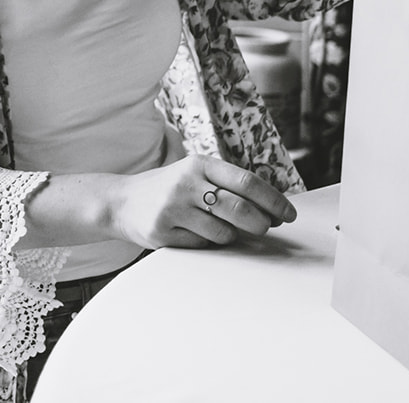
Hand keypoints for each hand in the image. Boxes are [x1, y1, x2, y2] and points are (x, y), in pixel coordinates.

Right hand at [108, 155, 295, 249]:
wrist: (120, 201)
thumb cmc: (168, 189)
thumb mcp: (194, 174)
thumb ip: (227, 186)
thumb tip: (272, 210)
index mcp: (199, 164)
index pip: (247, 183)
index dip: (273, 201)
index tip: (288, 214)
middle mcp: (185, 183)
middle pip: (240, 209)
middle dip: (260, 223)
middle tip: (265, 228)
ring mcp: (172, 208)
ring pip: (223, 232)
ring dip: (231, 236)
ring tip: (220, 228)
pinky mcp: (161, 231)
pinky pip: (201, 245)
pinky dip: (207, 243)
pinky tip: (196, 234)